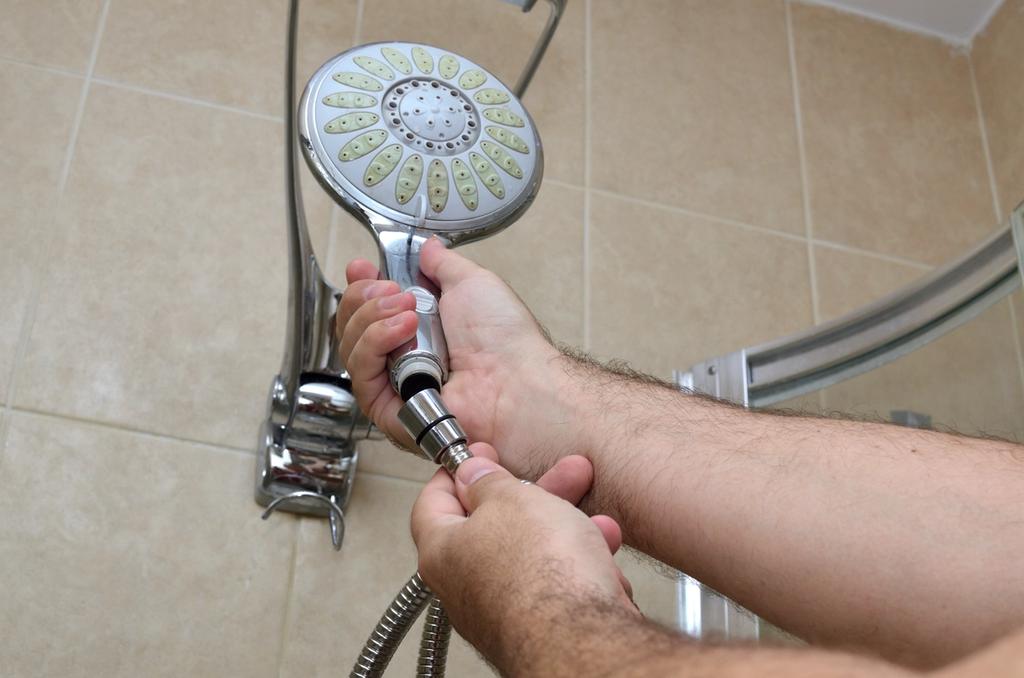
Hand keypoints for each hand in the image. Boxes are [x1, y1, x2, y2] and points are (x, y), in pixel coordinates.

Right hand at [337, 238, 574, 476]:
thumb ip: (443, 265)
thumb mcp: (471, 283)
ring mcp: (396, 387)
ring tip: (408, 311)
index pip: (370, 310)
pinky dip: (374, 345)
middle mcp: (404, 359)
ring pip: (351, 348)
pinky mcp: (391, 412)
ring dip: (372, 319)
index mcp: (421, 331)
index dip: (360, 288)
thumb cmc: (504, 338)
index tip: (362, 268)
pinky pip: (361, 377)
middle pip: (352, 327)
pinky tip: (403, 330)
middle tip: (393, 290)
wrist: (515, 377)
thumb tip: (427, 248)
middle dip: (365, 298)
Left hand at [410, 444, 636, 672]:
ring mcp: (502, 611)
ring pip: (535, 555)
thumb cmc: (538, 573)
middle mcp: (465, 587)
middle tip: (560, 474)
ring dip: (569, 532)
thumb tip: (472, 474)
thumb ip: (489, 482)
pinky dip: (581, 569)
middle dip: (535, 496)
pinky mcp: (539, 629)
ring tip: (598, 521)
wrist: (582, 639)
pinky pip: (558, 587)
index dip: (456, 474)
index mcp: (442, 552)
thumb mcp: (511, 500)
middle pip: (494, 526)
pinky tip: (604, 564)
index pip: (432, 503)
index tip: (477, 456)